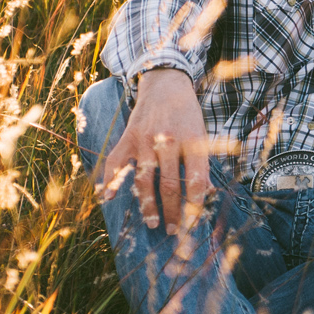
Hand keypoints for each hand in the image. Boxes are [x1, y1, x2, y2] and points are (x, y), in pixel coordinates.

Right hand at [98, 69, 212, 233]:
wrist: (166, 84)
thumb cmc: (187, 114)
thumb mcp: (202, 134)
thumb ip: (201, 163)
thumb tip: (207, 193)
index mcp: (192, 141)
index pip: (195, 180)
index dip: (195, 204)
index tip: (194, 222)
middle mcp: (167, 141)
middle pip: (168, 185)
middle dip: (172, 211)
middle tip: (173, 230)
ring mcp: (145, 140)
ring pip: (144, 180)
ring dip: (147, 205)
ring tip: (152, 223)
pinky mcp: (128, 137)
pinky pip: (115, 162)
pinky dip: (110, 181)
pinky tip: (107, 198)